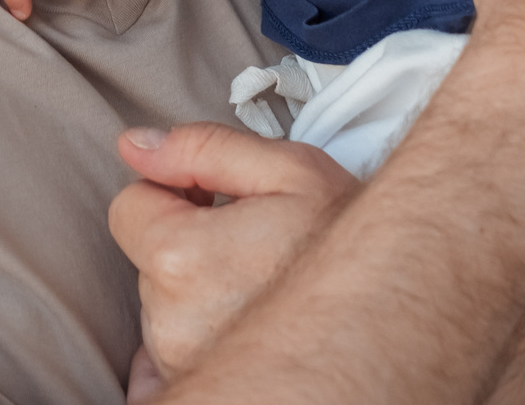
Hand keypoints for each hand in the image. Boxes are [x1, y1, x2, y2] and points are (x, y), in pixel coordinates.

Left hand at [107, 125, 357, 394]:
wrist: (395, 318)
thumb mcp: (289, 170)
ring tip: (261, 285)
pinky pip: (166, 361)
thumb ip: (201, 148)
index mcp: (183, 258)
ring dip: (198, 292)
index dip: (173, 191)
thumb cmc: (348, 247)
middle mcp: (174, 323)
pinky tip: (242, 324)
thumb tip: (138, 144)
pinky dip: (196, 340)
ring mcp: (185, 364)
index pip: (129, 207)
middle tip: (252, 244)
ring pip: (165, 308)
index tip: (211, 198)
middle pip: (150, 260)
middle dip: (189, 244)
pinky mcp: (199, 392)